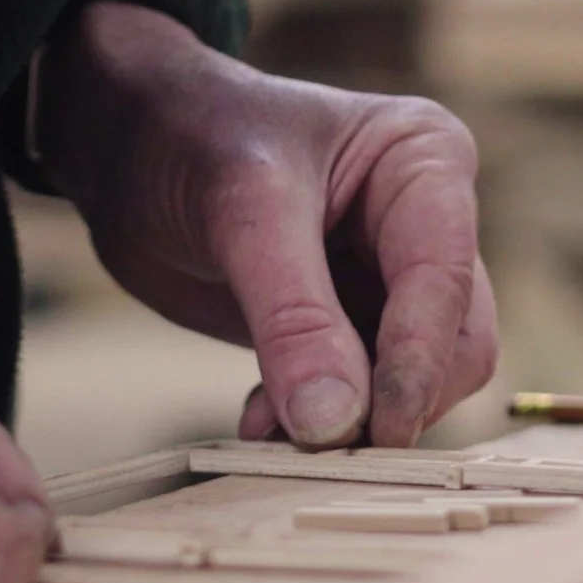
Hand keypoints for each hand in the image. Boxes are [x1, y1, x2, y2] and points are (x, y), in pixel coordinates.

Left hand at [39, 3, 496, 448]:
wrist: (126, 150)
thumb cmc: (188, 138)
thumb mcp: (242, 214)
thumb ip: (294, 319)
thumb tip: (334, 423)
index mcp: (426, 162)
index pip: (446, 280)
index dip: (419, 360)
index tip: (383, 427)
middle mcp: (428, 224)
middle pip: (456, 343)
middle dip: (392, 398)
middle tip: (322, 443)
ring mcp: (390, 281)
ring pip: (411, 382)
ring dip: (349, 421)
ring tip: (273, 431)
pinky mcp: (347, 327)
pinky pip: (357, 397)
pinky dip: (314, 420)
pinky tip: (259, 420)